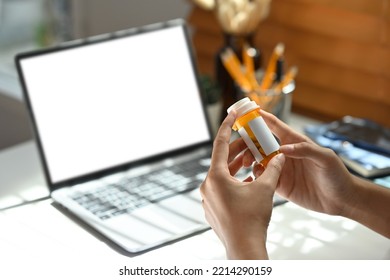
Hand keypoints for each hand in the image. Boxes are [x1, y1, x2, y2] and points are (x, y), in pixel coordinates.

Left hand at [200, 111, 284, 258]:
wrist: (244, 248)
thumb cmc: (252, 219)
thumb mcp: (265, 189)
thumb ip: (273, 168)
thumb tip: (280, 156)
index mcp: (216, 176)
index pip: (221, 143)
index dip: (228, 126)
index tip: (233, 113)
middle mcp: (207, 185)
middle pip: (223, 160)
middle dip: (239, 150)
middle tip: (252, 142)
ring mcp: (208, 198)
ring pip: (223, 175)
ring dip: (237, 166)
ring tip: (253, 160)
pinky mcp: (212, 207)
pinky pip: (222, 188)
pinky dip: (235, 181)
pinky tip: (249, 181)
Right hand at [254, 110, 355, 215]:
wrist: (341, 200)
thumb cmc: (337, 174)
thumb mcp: (325, 158)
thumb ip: (305, 150)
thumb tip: (283, 149)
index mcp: (295, 143)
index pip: (276, 127)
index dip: (263, 119)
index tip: (250, 111)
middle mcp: (285, 155)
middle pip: (261, 144)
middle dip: (250, 144)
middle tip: (243, 149)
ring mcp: (281, 170)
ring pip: (259, 161)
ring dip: (251, 160)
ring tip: (248, 165)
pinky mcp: (280, 185)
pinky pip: (264, 179)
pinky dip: (257, 177)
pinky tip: (256, 178)